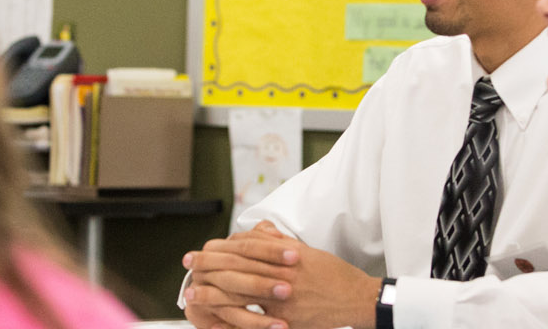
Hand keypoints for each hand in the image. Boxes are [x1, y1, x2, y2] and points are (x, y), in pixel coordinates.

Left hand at [187, 221, 381, 328]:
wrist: (358, 299)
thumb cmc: (334, 275)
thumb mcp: (307, 251)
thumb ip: (279, 241)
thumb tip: (258, 228)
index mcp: (285, 255)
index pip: (245, 246)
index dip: (221, 247)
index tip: (202, 249)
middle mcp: (282, 274)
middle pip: (237, 267)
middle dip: (209, 267)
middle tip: (189, 265)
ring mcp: (284, 298)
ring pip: (240, 294)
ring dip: (213, 294)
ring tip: (192, 295)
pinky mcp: (287, 320)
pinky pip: (255, 320)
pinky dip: (234, 320)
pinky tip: (217, 320)